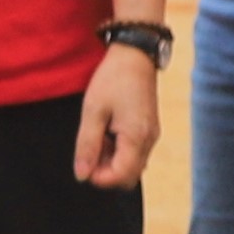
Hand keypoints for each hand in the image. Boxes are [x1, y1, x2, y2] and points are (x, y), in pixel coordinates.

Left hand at [71, 43, 160, 190]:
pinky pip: (135, 153)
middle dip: (105, 172)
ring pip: (131, 166)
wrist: (135, 55)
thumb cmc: (113, 80)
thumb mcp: (93, 111)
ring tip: (97, 136)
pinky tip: (106, 132)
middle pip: (128, 177)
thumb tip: (82, 175)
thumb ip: (87, 145)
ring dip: (111, 161)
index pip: (120, 177)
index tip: (83, 163)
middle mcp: (149, 141)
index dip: (98, 177)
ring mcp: (151, 136)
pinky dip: (119, 151)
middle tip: (88, 150)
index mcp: (136, 138)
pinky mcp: (149, 130)